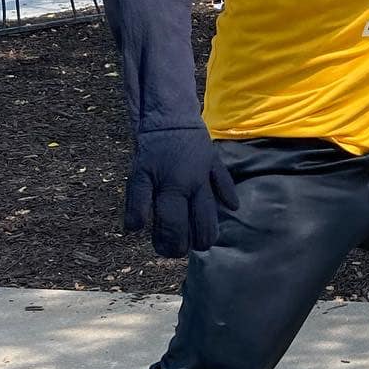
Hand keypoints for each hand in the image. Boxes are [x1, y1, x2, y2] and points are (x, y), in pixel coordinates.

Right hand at [124, 123, 239, 256]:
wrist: (169, 117)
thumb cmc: (193, 141)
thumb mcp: (214, 161)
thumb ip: (223, 185)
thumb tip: (234, 208)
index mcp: (201, 183)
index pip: (206, 220)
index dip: (204, 238)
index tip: (201, 245)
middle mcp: (183, 184)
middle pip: (182, 225)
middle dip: (181, 245)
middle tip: (178, 251)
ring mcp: (161, 180)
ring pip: (162, 218)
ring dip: (161, 238)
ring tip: (161, 248)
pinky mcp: (140, 173)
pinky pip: (137, 198)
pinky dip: (136, 214)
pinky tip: (134, 228)